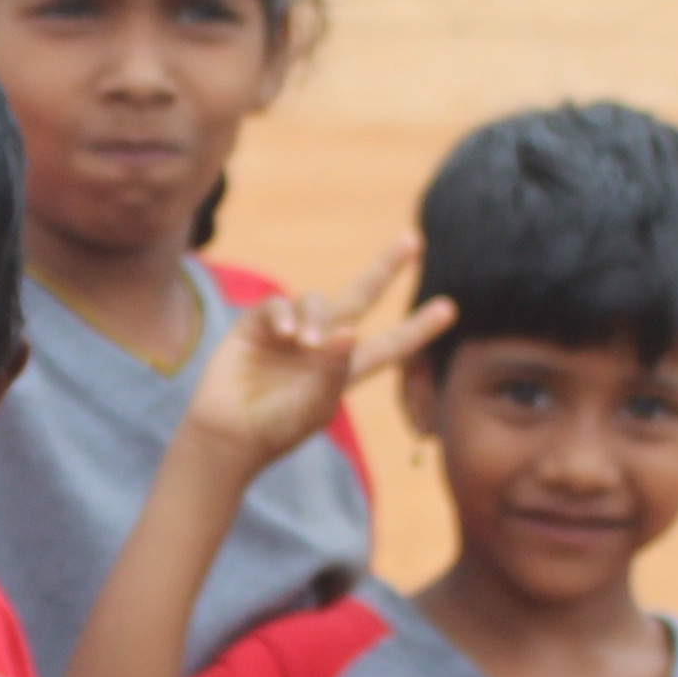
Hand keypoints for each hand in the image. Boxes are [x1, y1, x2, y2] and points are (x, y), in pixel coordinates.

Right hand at [178, 239, 453, 470]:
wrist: (227, 435)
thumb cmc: (276, 428)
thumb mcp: (314, 405)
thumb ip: (335, 370)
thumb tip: (351, 330)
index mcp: (344, 370)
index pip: (390, 346)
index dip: (417, 328)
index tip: (449, 309)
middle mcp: (322, 345)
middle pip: (361, 297)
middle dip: (385, 268)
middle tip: (414, 241)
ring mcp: (290, 332)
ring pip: (316, 301)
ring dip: (316, 317)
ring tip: (305, 344)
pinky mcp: (258, 325)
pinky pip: (278, 305)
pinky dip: (284, 315)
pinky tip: (285, 336)